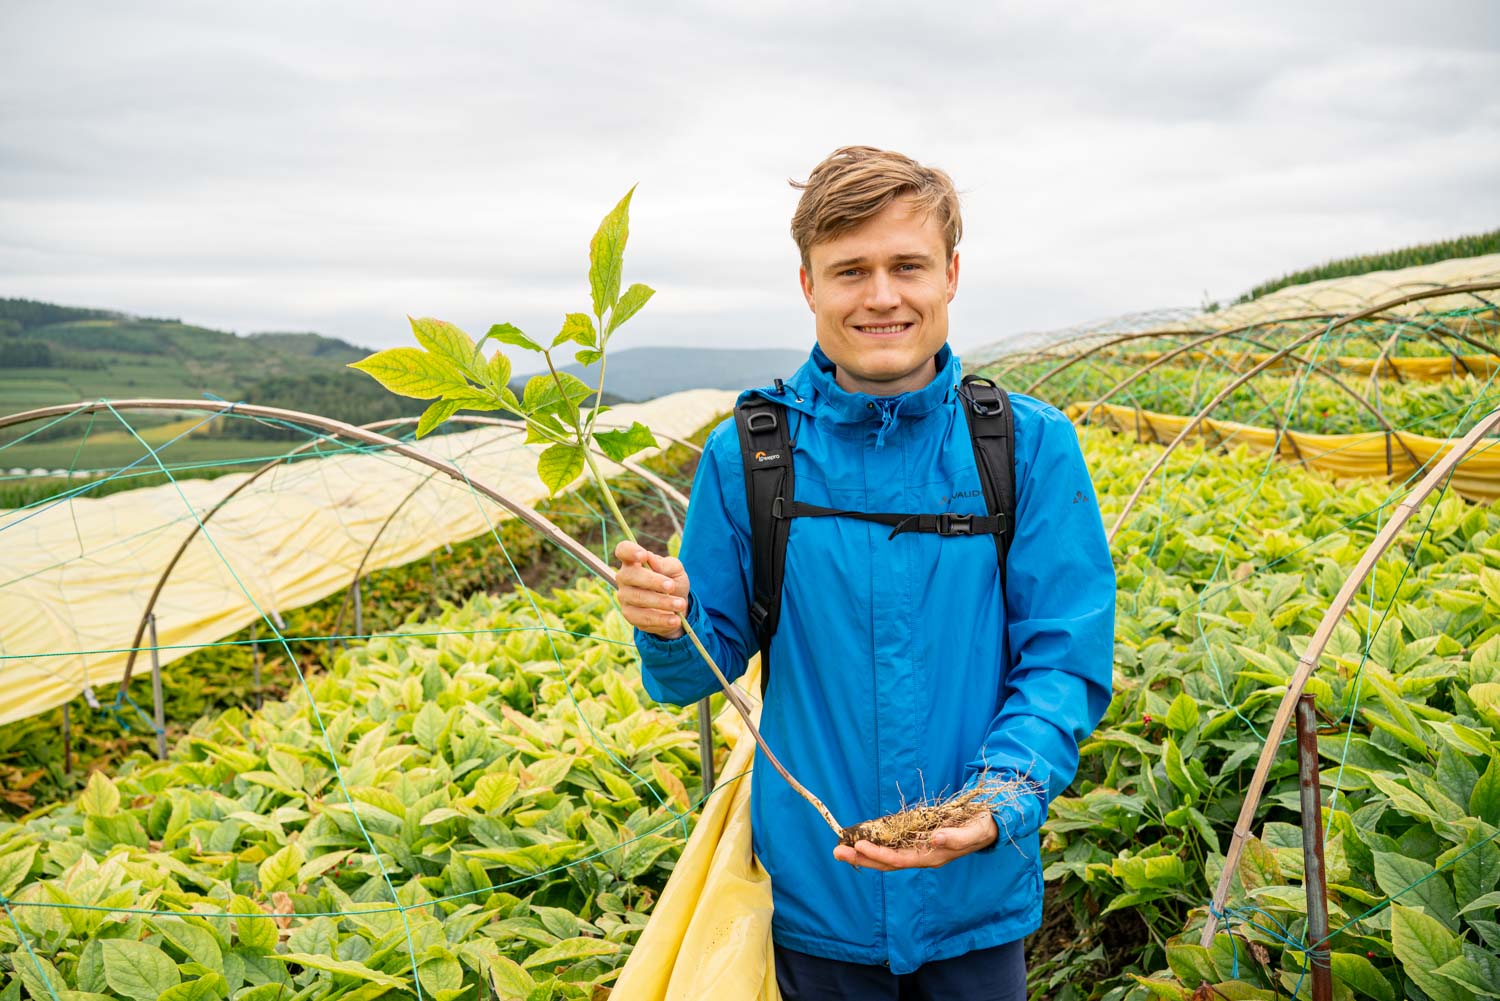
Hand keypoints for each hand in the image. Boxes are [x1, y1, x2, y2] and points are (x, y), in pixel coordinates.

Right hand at [614, 540, 691, 638]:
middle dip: (653, 581)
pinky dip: (661, 619)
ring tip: (680, 604)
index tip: (643, 556)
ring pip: (639, 598)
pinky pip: (643, 618)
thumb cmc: (672, 582)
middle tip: (672, 586)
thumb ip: (666, 564)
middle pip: (630, 576)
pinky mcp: (630, 615)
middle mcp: (624, 578)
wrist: (676, 607)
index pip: (623, 550)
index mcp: (633, 561)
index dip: (630, 551)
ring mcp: (625, 597)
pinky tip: (674, 619)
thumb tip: (651, 560)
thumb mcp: (676, 570)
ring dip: (662, 602)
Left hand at [832, 810, 997, 870]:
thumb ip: (956, 838)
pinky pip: (891, 842)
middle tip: (836, 851)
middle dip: (861, 858)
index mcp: (932, 856)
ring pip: (885, 854)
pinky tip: (860, 837)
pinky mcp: (916, 837)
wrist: (989, 824)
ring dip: (863, 851)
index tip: (858, 847)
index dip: (877, 855)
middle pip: (886, 861)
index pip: (898, 860)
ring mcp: (917, 848)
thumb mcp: (974, 832)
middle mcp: (921, 855)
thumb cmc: (981, 828)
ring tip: (840, 846)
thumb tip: (935, 839)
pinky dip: (874, 840)